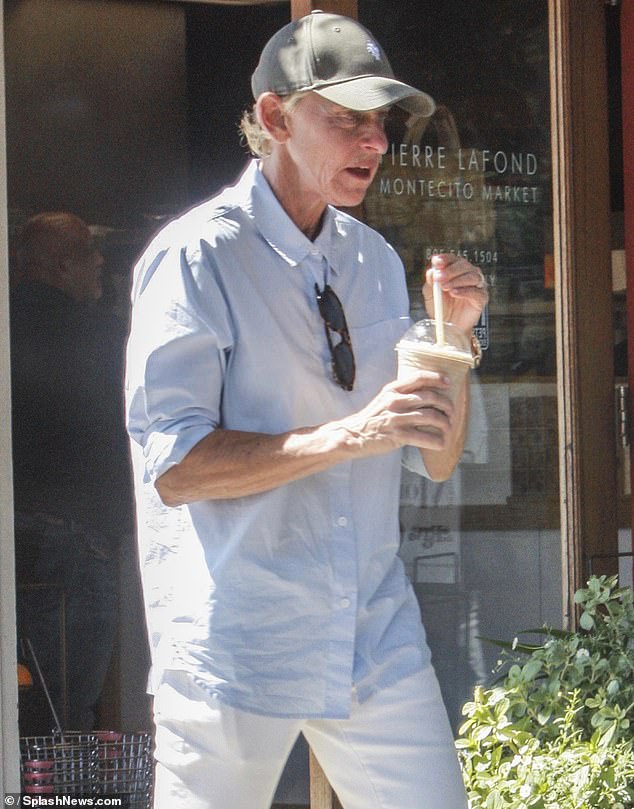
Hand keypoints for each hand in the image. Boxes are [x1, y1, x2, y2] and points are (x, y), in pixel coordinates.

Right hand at [338, 371, 454, 454]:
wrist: (352, 435)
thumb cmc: (371, 419)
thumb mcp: (384, 399)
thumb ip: (401, 395)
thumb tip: (426, 396)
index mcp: (392, 390)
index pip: (419, 377)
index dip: (436, 378)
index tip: (447, 382)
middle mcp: (395, 401)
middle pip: (430, 397)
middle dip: (446, 404)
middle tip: (451, 412)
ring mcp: (396, 418)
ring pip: (430, 416)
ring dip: (445, 423)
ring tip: (448, 428)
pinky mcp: (398, 436)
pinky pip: (424, 437)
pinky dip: (436, 441)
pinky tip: (441, 444)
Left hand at [422, 253, 487, 333]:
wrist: (448, 326)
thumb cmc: (441, 308)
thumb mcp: (430, 295)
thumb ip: (430, 283)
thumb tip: (431, 271)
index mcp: (455, 271)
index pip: (453, 259)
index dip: (445, 258)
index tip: (436, 261)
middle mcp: (467, 275)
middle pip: (464, 265)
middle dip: (450, 270)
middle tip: (439, 277)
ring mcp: (476, 286)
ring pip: (472, 276)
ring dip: (457, 280)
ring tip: (445, 287)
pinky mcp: (481, 298)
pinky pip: (476, 292)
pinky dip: (465, 291)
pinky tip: (454, 293)